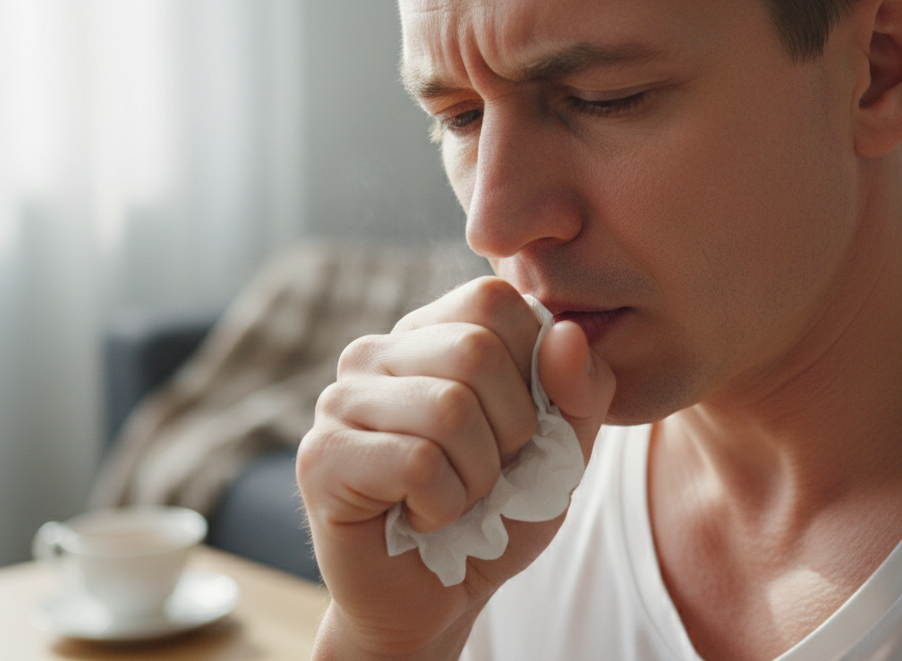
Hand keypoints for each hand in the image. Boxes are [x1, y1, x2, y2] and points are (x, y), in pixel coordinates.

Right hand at [297, 277, 615, 659]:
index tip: (519, 425)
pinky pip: (417, 464)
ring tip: (454, 497)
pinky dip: (443, 506)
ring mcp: (340, 400)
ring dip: (477, 476)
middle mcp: (376, 352)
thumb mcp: (562, 449)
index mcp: (431, 333)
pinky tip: (420, 517)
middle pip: (477, 350)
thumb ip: (580, 390)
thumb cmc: (496, 515)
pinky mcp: (321, 456)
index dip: (532, 368)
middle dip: (510, 430)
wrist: (438, 600)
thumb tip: (567, 333)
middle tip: (487, 473)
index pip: (494, 300)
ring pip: (449, 409)